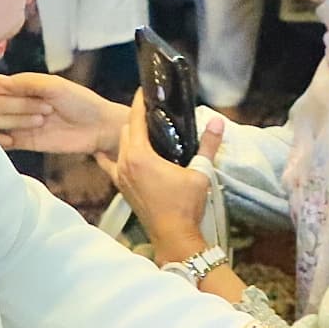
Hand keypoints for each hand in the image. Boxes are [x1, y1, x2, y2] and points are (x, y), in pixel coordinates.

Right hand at [0, 70, 123, 152]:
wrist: (99, 128)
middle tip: (15, 110)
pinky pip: (4, 143)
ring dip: (2, 122)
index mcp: (22, 86)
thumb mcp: (55, 86)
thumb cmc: (81, 101)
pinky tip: (4, 139)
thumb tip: (0, 81)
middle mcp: (16, 104)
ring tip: (13, 123)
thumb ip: (28, 83)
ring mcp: (19, 124)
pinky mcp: (25, 142)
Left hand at [100, 92, 220, 250]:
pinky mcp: (121, 188)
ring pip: (118, 147)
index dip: (140, 103)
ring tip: (141, 130)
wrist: (174, 236)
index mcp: (140, 156)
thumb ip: (208, 146)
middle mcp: (125, 164)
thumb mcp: (201, 173)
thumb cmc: (186, 205)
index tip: (143, 90)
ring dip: (127, 136)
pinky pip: (110, 165)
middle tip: (150, 111)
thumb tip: (218, 122)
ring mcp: (120, 177)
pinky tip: (114, 153)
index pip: (136, 120)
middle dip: (136, 119)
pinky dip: (112, 156)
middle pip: (125, 131)